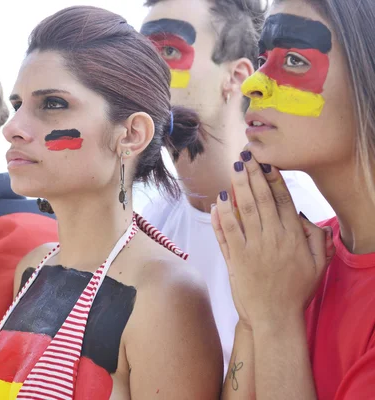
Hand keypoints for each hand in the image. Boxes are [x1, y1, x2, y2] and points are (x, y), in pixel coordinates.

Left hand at [211, 153, 331, 327]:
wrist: (275, 318)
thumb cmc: (296, 291)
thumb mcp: (317, 266)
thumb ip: (317, 241)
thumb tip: (313, 221)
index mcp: (293, 237)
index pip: (282, 201)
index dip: (273, 180)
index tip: (267, 163)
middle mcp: (272, 239)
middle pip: (261, 200)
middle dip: (253, 175)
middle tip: (246, 156)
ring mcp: (252, 248)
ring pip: (243, 211)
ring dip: (237, 187)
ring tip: (233, 168)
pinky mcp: (236, 259)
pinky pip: (227, 233)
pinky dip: (221, 216)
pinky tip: (219, 200)